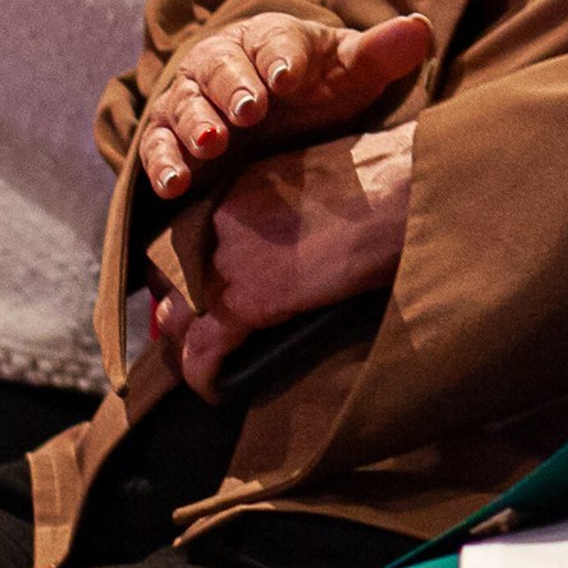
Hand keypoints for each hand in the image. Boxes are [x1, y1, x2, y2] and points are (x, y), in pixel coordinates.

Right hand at [133, 8, 434, 198]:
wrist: (273, 112)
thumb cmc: (316, 85)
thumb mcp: (350, 70)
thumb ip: (381, 53)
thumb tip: (421, 28)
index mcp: (270, 38)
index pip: (275, 42)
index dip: (282, 57)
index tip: (289, 77)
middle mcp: (223, 62)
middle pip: (221, 68)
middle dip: (234, 88)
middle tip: (250, 110)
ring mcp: (193, 101)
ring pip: (185, 106)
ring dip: (195, 124)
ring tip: (212, 144)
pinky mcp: (170, 139)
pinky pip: (157, 146)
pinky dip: (162, 164)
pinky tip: (174, 185)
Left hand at [152, 125, 414, 398]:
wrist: (402, 194)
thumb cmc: (379, 180)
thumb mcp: (311, 176)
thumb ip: (278, 204)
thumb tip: (284, 234)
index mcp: (231, 187)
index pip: (180, 235)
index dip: (186, 269)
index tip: (202, 292)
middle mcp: (213, 220)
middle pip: (165, 276)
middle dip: (180, 306)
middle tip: (202, 331)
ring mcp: (223, 262)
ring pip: (174, 319)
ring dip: (187, 345)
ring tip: (207, 365)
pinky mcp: (245, 303)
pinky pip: (202, 354)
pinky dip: (206, 378)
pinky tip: (218, 391)